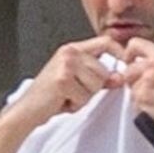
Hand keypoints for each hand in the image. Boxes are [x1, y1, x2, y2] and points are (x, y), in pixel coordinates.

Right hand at [14, 36, 128, 124]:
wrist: (27, 109)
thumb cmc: (50, 96)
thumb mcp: (78, 82)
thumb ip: (99, 77)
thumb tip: (120, 76)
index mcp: (72, 49)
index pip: (106, 42)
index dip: (120, 53)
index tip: (126, 64)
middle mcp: (69, 52)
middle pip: (103, 70)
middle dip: (93, 88)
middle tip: (73, 92)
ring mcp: (65, 64)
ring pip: (97, 84)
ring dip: (84, 97)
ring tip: (67, 96)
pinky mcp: (62, 79)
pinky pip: (85, 96)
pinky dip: (76, 104)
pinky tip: (62, 101)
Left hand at [119, 38, 153, 138]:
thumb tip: (136, 64)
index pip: (134, 44)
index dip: (128, 53)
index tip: (129, 61)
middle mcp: (152, 65)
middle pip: (128, 70)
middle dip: (133, 80)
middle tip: (148, 90)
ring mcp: (145, 81)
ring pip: (130, 87)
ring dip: (137, 94)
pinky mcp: (141, 97)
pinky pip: (133, 101)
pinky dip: (140, 106)